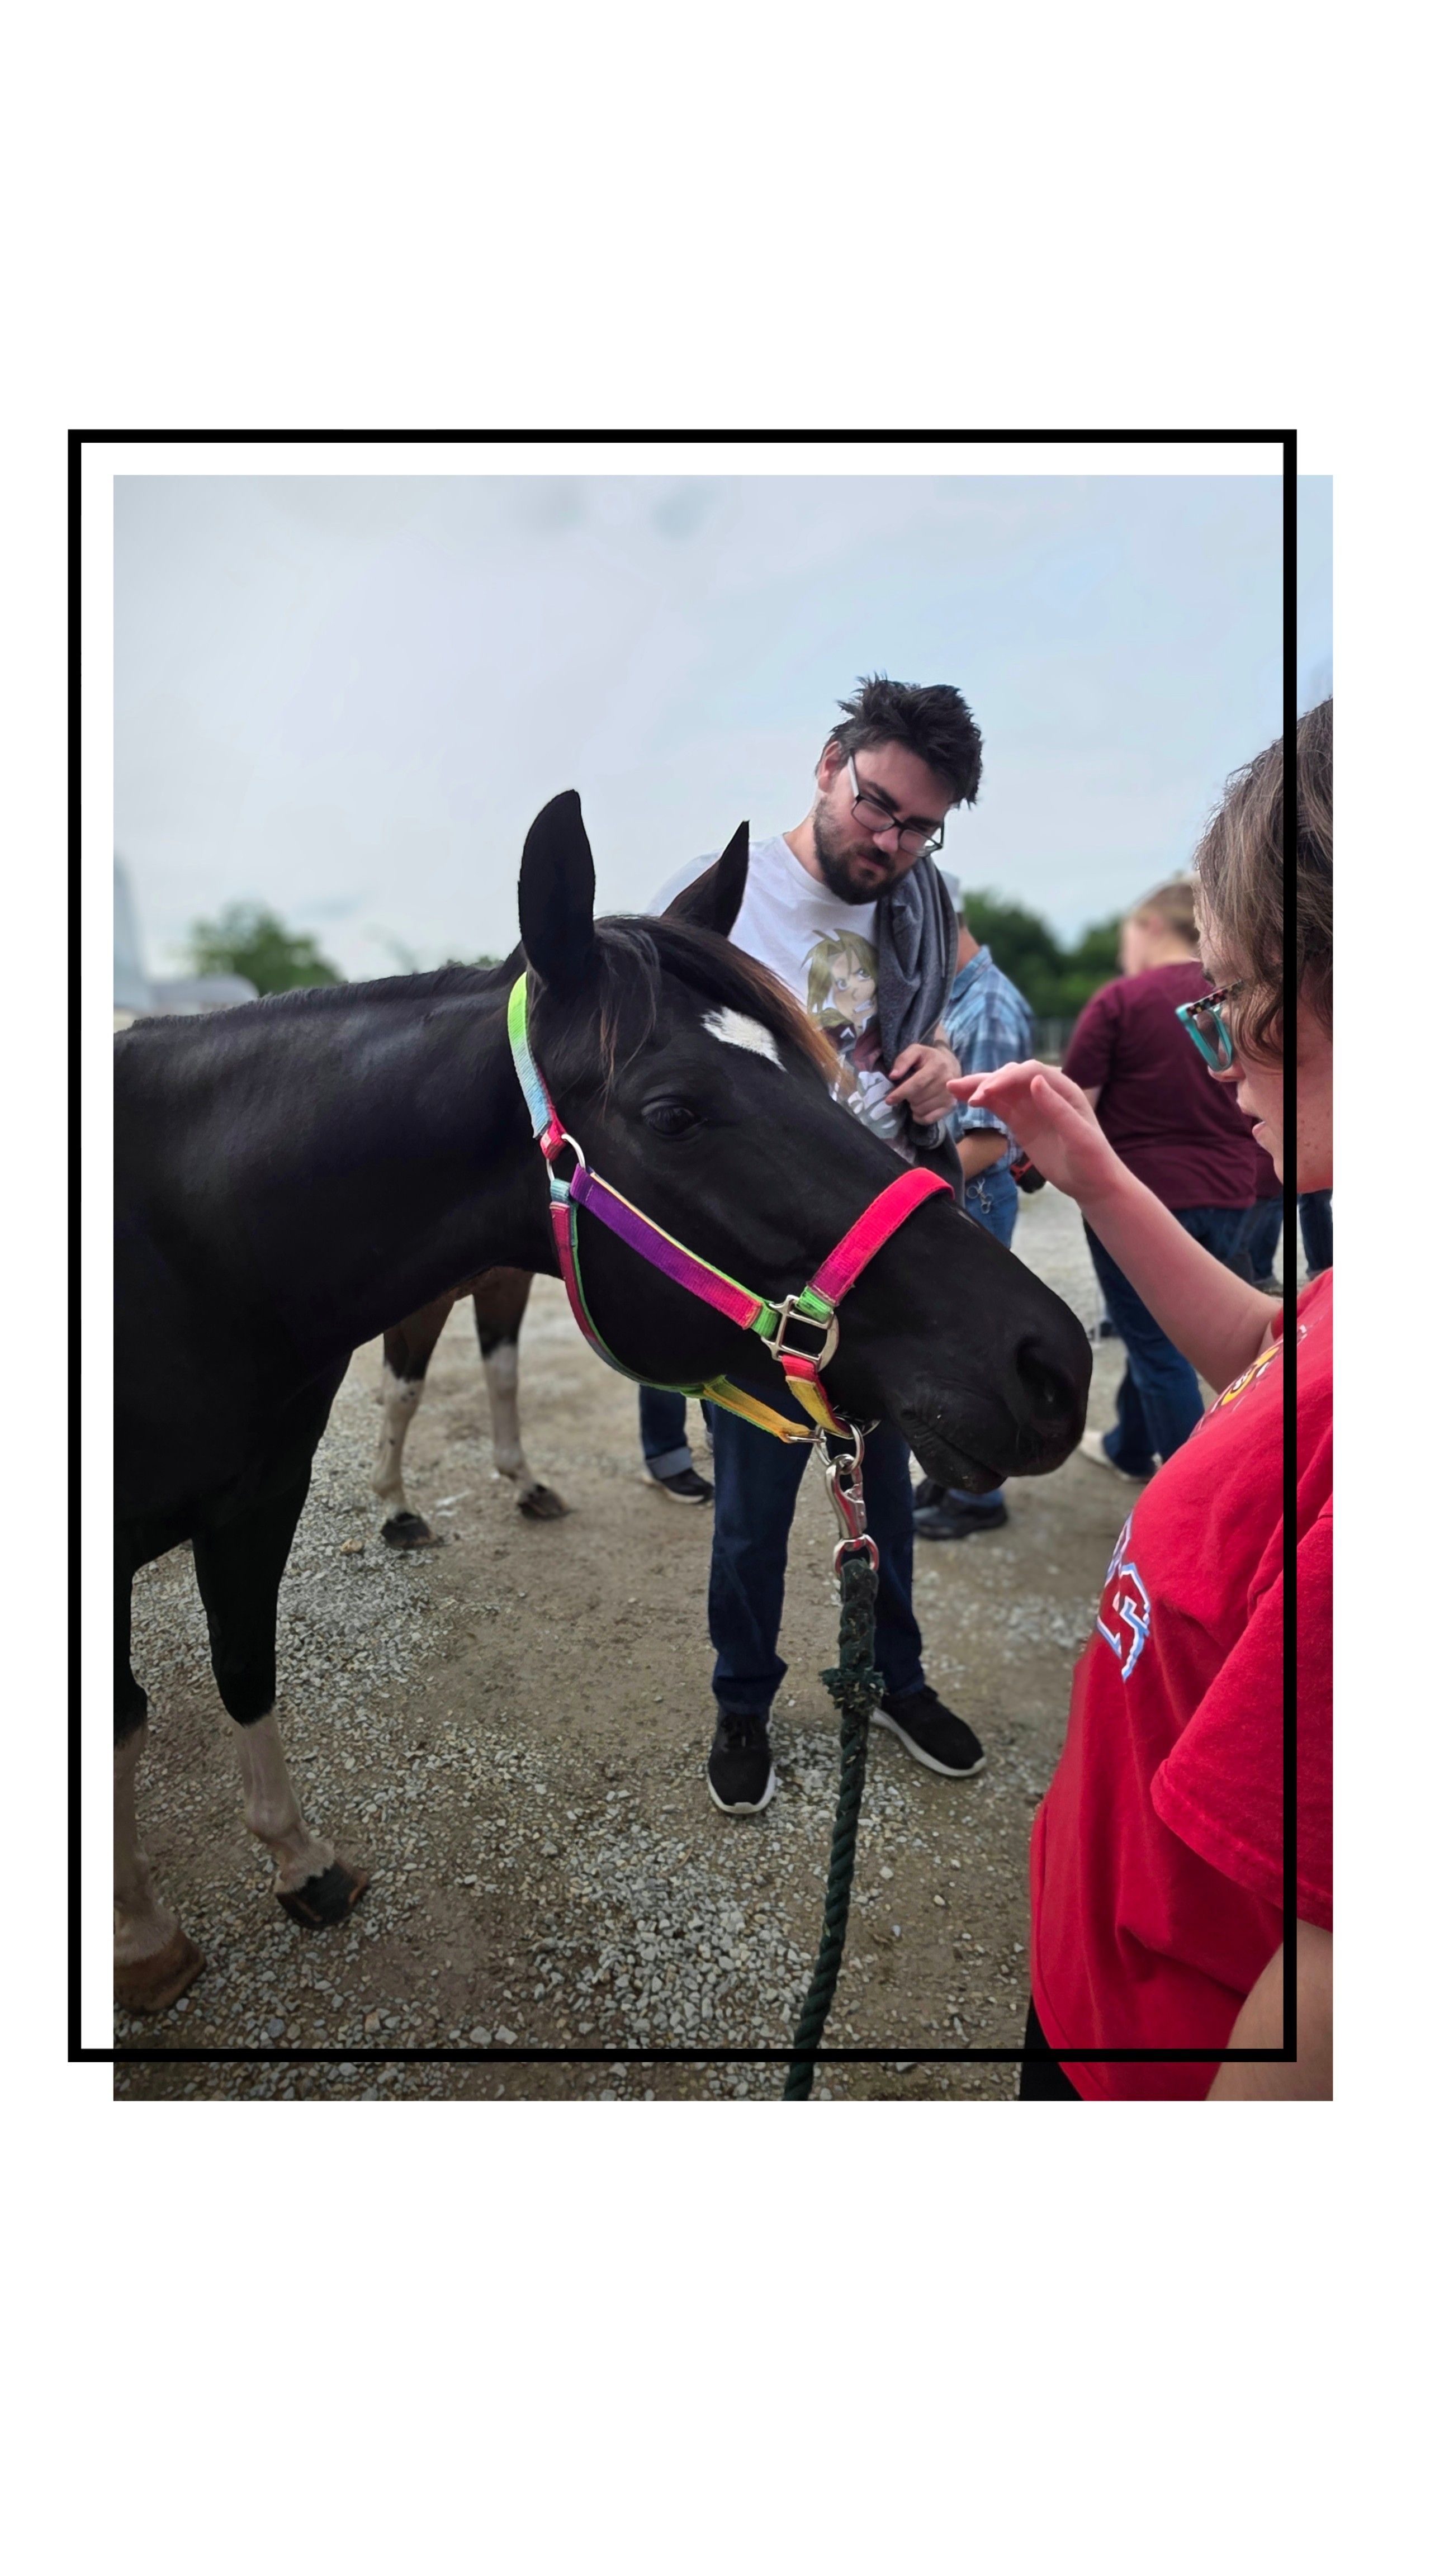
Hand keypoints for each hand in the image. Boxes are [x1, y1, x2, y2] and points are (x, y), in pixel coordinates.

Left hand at [885, 1041, 959, 1122]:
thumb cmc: (929, 1058)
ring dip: (913, 1106)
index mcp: (937, 1066)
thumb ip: (903, 1060)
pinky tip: (919, 1109)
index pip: (917, 1084)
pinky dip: (920, 1117)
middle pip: (917, 1099)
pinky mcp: (950, 1106)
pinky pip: (929, 1119)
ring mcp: (949, 1096)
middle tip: (909, 1091)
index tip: (889, 1100)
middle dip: (907, 1097)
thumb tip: (893, 1075)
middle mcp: (946, 1082)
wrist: (951, 1064)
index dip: (901, 1093)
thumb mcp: (916, 1051)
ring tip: (916, 1097)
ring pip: (921, 1110)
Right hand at [948, 1061, 1121, 1207]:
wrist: (1092, 1183)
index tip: (987, 1092)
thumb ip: (1057, 1108)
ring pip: (1001, 1090)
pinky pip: (998, 1106)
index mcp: (1063, 1089)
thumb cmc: (1093, 1160)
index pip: (1030, 1072)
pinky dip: (982, 1101)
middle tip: (967, 1095)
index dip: (1007, 1078)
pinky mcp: (1021, 1122)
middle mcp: (1045, 1092)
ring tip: (953, 1088)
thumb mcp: (1079, 1136)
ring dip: (978, 1087)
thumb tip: (1034, 1081)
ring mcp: (1031, 1107)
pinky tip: (964, 1098)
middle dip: (988, 1081)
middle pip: (1011, 1077)